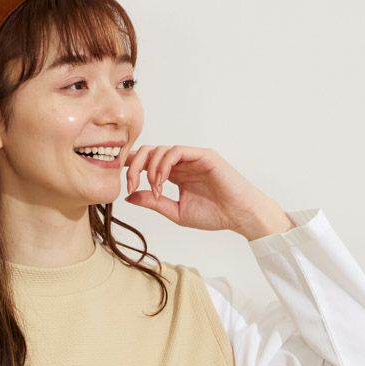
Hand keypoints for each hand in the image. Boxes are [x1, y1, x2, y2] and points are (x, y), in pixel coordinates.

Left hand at [123, 145, 293, 239]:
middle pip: (149, 152)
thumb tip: (130, 197)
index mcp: (175, 174)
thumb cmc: (214, 215)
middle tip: (132, 185)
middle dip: (135, 166)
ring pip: (160, 150)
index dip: (132, 168)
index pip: (148, 163)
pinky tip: (162, 182)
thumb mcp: (176, 211)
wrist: (239, 215)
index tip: (125, 185)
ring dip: (150, 169)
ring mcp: (192, 157)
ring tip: (155, 189)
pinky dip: (164, 165)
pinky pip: (176, 151)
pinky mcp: (202, 155)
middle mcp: (181, 163)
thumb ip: (154, 202)